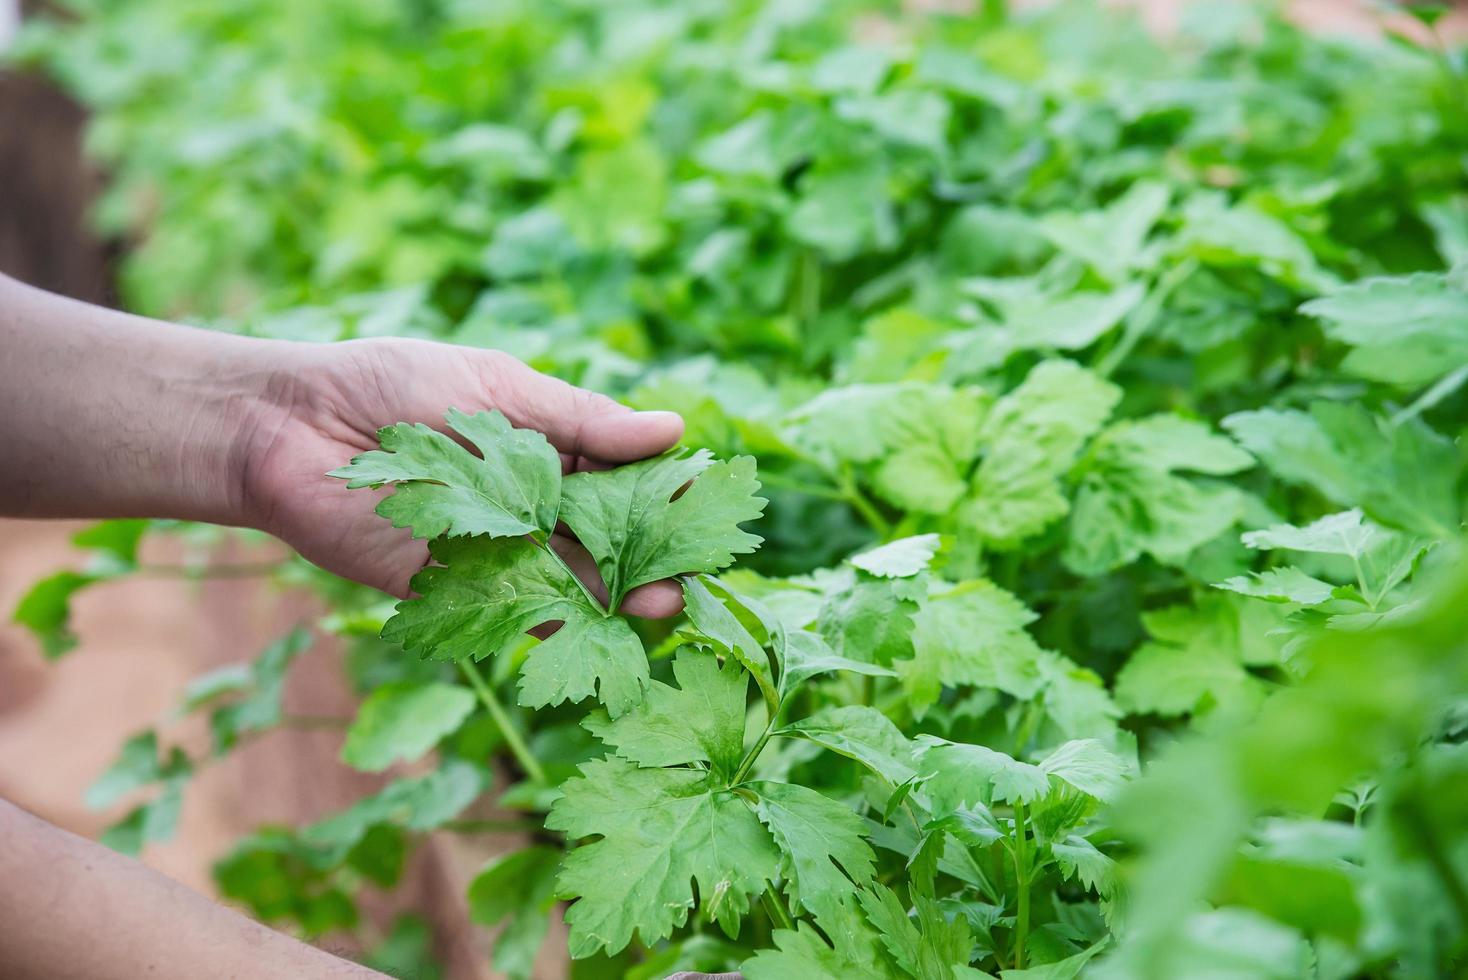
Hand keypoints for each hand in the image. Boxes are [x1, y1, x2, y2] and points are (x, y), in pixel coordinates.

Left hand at [236, 337, 685, 610]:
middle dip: (652, 555)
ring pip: (572, 582)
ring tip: (662, 603)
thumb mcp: (497, 388)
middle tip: (695, 570)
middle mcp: (531, 507)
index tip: (711, 506)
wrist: (290, 426)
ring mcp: (497, 552)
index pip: (623, 478)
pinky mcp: (454, 590)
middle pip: (608, 539)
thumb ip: (580, 419)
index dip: (666, 495)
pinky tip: (596, 634)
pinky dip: (556, 630)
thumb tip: (671, 429)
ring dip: (618, 597)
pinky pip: (514, 615)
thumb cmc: (392, 386)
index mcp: (548, 451)